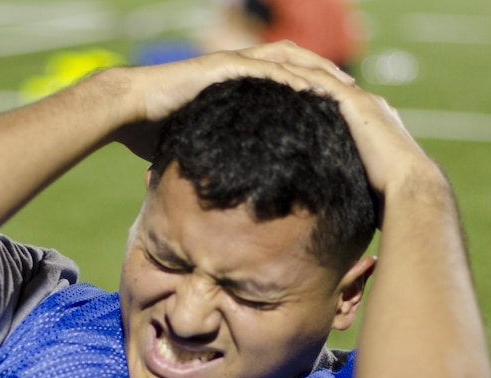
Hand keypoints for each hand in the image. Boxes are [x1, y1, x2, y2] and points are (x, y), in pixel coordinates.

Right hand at [108, 41, 356, 160]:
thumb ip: (216, 165)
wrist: (128, 112)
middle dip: (330, 81)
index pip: (289, 85)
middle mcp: (241, 70)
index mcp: (240, 87)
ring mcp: (234, 64)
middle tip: (361, 100)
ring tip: (350, 92)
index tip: (344, 116)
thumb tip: (223, 202)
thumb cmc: (154, 132)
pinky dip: (295, 78)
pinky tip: (318, 91)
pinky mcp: (226, 67)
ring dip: (322, 75)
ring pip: (290, 62)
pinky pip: (269, 69)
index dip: (318, 97)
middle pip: (299, 68)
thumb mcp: (197, 150)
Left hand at [280, 66, 437, 195]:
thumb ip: (346, 180)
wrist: (409, 187)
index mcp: (371, 123)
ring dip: (297, 71)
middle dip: (302, 78)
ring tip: (270, 69)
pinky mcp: (358, 104)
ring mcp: (365, 102)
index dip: (313, 98)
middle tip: (273, 77)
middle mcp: (370, 106)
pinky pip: (324, 82)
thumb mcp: (361, 183)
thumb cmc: (388, 196)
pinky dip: (303, 76)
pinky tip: (280, 75)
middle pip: (329, 83)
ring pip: (324, 76)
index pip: (338, 104)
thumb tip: (328, 205)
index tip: (287, 100)